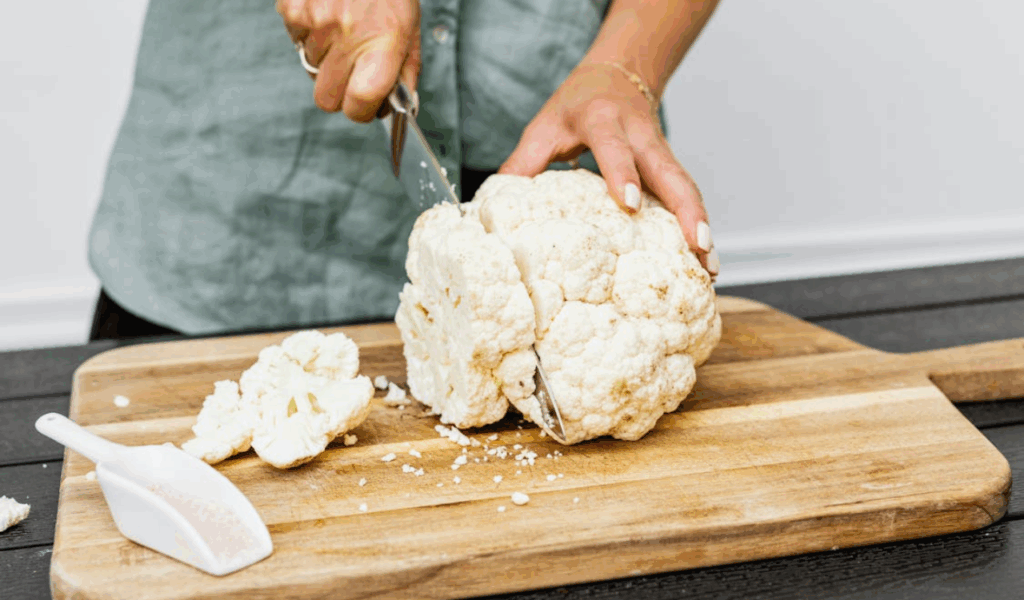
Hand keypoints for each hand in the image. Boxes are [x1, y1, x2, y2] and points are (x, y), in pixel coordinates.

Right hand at [277, 0, 420, 121]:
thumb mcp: (410, 29)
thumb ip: (404, 72)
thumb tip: (393, 108)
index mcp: (382, 43)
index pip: (358, 104)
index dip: (360, 111)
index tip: (365, 105)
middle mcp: (347, 36)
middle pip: (326, 99)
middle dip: (339, 92)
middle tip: (352, 71)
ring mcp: (316, 23)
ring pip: (310, 69)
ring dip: (324, 59)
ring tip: (343, 29)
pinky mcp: (293, 10)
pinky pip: (296, 42)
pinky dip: (308, 35)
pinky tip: (326, 14)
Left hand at [499, 63, 717, 276]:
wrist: (616, 75)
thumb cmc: (576, 105)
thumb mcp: (544, 126)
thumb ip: (521, 165)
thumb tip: (490, 210)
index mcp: (604, 120)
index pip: (613, 146)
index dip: (622, 172)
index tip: (628, 202)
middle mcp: (640, 135)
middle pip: (670, 171)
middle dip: (687, 209)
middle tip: (699, 244)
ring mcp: (660, 152)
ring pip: (686, 187)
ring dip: (700, 225)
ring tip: (710, 266)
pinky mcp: (670, 167)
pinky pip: (687, 196)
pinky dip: (698, 225)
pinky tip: (707, 258)